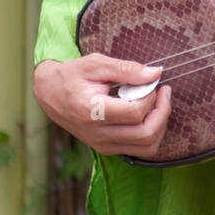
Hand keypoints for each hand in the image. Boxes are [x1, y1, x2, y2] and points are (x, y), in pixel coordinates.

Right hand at [32, 53, 171, 158]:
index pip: (134, 113)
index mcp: (92, 112)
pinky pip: (139, 150)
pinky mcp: (106, 148)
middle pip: (145, 134)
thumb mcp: (96, 64)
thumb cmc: (72, 75)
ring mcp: (102, 144)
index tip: (153, 82)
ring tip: (158, 104)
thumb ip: (127, 69)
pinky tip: (148, 115)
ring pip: (146, 147)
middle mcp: (97, 134)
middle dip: (163, 112)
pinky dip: (151, 134)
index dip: (151, 97)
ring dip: (160, 125)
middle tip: (163, 92)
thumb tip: (156, 73)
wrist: (50, 93)